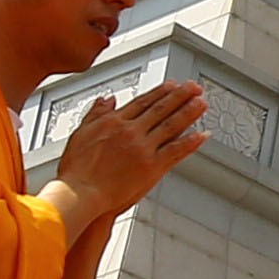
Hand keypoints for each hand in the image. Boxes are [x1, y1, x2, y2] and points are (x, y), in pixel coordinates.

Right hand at [52, 80, 217, 218]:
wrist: (80, 193)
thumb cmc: (76, 170)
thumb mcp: (81, 133)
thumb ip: (96, 114)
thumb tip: (107, 100)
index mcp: (115, 122)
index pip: (143, 101)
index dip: (160, 92)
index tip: (172, 85)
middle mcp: (131, 131)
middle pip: (161, 109)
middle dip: (180, 96)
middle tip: (194, 87)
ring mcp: (143, 148)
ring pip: (172, 125)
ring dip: (190, 112)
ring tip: (202, 103)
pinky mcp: (151, 167)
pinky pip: (175, 151)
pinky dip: (190, 142)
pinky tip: (201, 135)